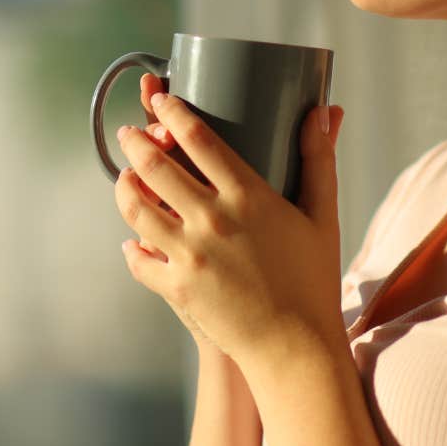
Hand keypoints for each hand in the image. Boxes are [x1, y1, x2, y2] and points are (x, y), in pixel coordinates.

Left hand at [111, 73, 346, 369]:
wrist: (296, 347)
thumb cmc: (313, 279)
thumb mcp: (322, 216)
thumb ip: (318, 160)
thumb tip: (322, 111)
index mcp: (248, 196)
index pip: (199, 138)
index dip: (172, 110)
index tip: (160, 97)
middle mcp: (213, 220)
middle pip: (156, 166)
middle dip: (136, 141)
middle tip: (130, 132)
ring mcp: (190, 255)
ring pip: (136, 207)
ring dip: (124, 186)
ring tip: (125, 177)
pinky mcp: (176, 288)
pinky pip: (138, 259)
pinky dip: (131, 248)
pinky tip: (131, 240)